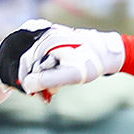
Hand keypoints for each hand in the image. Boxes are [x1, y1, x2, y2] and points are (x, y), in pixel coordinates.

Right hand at [0, 20, 125, 94]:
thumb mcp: (70, 75)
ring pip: (39, 61)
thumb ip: (47, 79)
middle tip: (47, 96)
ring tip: (54, 90)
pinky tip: (57, 81)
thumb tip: (27, 84)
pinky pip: (46, 57)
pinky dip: (49, 70)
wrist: (108, 52)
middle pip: (32, 62)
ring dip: (44, 77)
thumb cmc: (90, 63)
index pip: (25, 63)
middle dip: (37, 81)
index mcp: (46, 42)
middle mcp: (46, 37)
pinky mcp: (57, 41)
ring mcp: (51, 37)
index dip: (27, 81)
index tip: (34, 95)